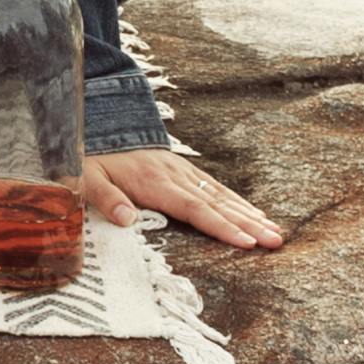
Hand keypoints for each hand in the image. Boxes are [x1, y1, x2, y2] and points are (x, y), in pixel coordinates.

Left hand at [82, 148, 284, 248]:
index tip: (247, 242)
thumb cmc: (92, 154)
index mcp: (154, 182)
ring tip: (276, 232)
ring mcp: (182, 171)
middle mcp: (175, 176)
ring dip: (250, 214)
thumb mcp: (86, 176)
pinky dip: (238, 201)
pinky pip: (216, 187)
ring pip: (222, 196)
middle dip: (249, 225)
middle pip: (217, 204)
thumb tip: (126, 220)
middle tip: (277, 241)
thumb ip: (106, 197)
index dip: (221, 227)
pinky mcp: (184, 169)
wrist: (99, 120)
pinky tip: (255, 213)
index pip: (194, 209)